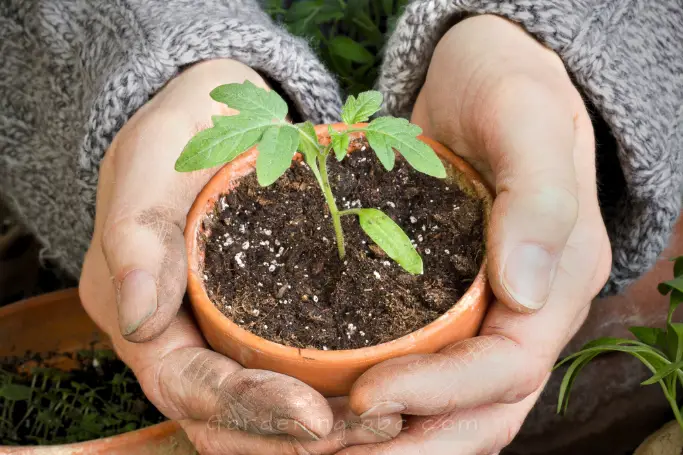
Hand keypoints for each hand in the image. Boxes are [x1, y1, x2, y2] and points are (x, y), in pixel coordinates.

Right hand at [79, 59, 400, 453]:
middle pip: (227, 422)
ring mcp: (223, 337)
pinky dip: (336, 397)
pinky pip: (294, 377)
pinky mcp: (265, 325)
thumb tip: (137, 320)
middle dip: (294, 438)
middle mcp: (181, 341)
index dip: (246, 410)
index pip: (187, 387)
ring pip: (263, 415)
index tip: (312, 417)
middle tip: (373, 428)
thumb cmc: (184, 133)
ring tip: (388, 421)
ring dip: (323, 432)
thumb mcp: (153, 159)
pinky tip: (383, 393)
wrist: (221, 120)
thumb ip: (137, 231)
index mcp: (142, 314)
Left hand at [339, 15, 611, 453]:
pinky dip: (382, 399)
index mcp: (557, 283)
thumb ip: (539, 198)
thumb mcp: (527, 118)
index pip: (505, 370)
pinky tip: (329, 401)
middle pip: (480, 413)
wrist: (483, 79)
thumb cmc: (509, 88)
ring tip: (322, 444)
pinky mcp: (446, 301)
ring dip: (392, 436)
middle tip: (329, 449)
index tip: (365, 394)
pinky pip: (421, 366)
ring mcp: (486, 312)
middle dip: (411, 444)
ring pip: (450, 406)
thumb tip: (524, 291)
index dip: (438, 395)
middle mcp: (525, 313)